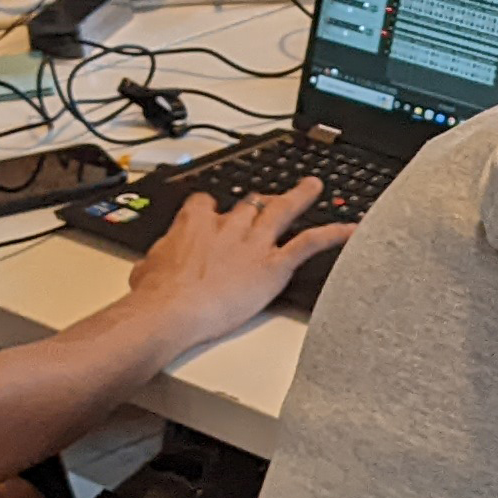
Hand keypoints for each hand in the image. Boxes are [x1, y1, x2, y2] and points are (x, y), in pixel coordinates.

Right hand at [128, 186, 350, 346]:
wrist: (170, 310)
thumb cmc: (156, 294)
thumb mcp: (147, 267)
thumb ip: (159, 259)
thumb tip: (154, 265)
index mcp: (195, 223)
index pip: (208, 203)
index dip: (214, 210)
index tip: (215, 215)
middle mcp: (229, 226)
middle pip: (249, 205)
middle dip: (259, 203)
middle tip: (267, 201)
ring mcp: (254, 243)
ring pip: (284, 210)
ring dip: (300, 197)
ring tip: (313, 187)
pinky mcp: (274, 265)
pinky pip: (310, 244)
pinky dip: (334, 235)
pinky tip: (351, 229)